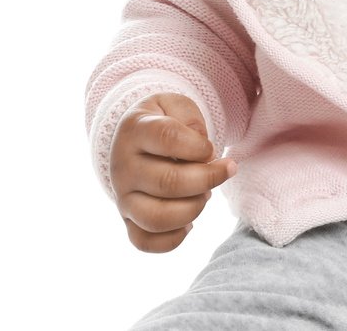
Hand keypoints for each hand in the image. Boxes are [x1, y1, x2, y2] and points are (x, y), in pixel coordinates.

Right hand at [110, 92, 236, 252]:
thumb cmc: (164, 120)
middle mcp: (123, 166)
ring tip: (206, 194)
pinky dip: (174, 237)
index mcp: (135, 130)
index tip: (211, 149)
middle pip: (167, 182)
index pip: (168, 138)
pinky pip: (145, 242)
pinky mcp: (127, 220)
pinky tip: (189, 220)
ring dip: (194, 208)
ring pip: (157, 218)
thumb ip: (192, 120)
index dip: (199, 145)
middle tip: (224, 170)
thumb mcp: (177, 105)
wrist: (135, 138)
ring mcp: (123, 197)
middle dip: (207, 179)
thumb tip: (203, 154)